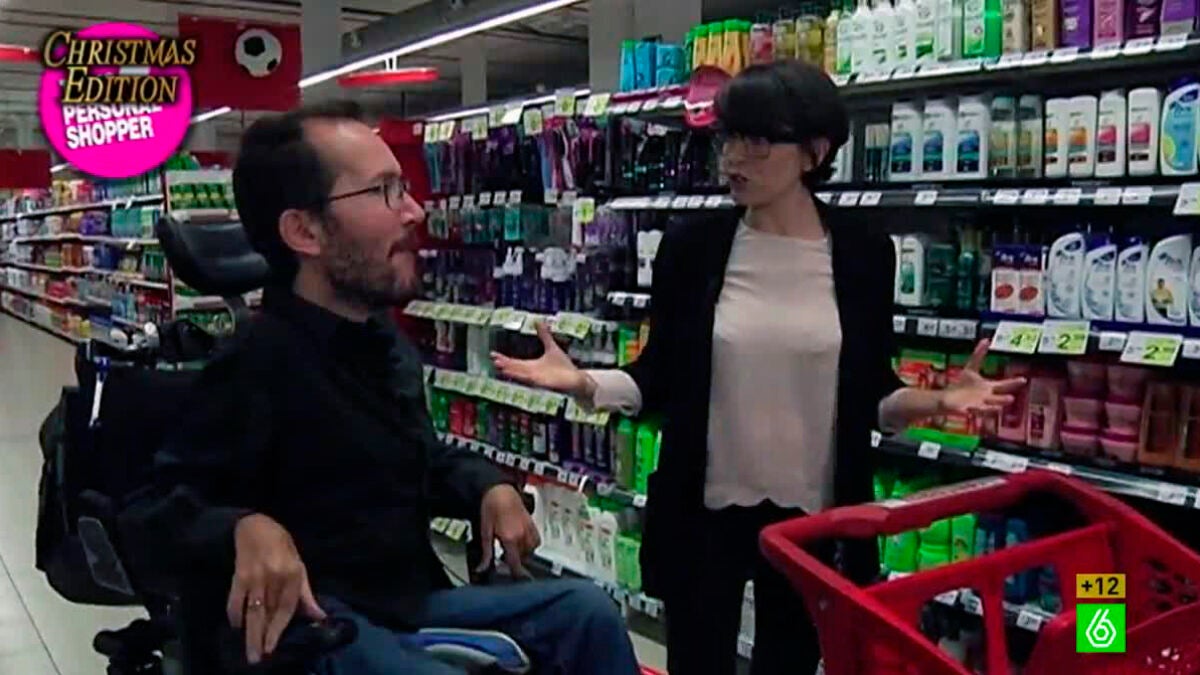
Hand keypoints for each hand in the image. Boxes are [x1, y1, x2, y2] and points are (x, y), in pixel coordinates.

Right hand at [228, 514, 325, 664]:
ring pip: (252, 610)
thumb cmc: (281, 545)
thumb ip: (306, 593)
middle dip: (263, 637)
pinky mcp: (238, 576)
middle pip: (269, 613)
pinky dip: (234, 614)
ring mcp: (255, 577)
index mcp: (293, 574)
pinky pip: (235, 600)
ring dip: (250, 632)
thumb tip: (319, 616)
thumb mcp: (299, 565)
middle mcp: (275, 577)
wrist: (254, 525)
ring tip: (249, 652)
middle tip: (259, 658)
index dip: (279, 628)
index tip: (273, 646)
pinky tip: (236, 626)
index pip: (287, 607)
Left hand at [476, 484, 539, 577]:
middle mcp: (523, 536)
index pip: (516, 563)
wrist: (499, 490)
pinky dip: (530, 545)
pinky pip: (536, 540)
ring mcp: (529, 529)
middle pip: (523, 558)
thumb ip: (486, 553)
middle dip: (515, 561)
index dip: (515, 573)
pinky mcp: (532, 523)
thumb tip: (482, 568)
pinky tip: (521, 542)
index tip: (513, 578)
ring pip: (531, 551)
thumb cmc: (491, 507)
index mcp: (510, 539)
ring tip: (512, 549)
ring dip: (523, 553)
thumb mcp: (485, 532)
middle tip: (504, 558)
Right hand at [490, 322, 592, 397]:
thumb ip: (544, 335)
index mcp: (531, 366)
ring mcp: (537, 378)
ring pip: (521, 375)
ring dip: (511, 371)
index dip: (504, 358)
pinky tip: (519, 375)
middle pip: (515, 368)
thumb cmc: (563, 366)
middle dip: (504, 364)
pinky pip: (533, 380)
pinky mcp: (544, 382)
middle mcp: (532, 373)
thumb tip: (539, 321)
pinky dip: (525, 377)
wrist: (575, 378)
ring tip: (500, 367)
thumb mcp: (551, 347)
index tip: (493, 354)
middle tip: (493, 360)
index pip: (514, 362)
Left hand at [941, 339, 1026, 415]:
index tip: (1024, 379)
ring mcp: (977, 406)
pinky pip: (971, 411)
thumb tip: (986, 340)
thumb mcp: (971, 368)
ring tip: (998, 408)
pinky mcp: (966, 410)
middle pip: (997, 399)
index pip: (1003, 385)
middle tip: (1011, 398)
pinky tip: (971, 408)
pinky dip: (972, 410)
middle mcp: (986, 398)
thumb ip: (978, 355)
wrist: (949, 397)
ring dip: (991, 408)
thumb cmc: (963, 384)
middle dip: (1003, 399)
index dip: (1013, 383)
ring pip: (986, 409)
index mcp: (988, 388)